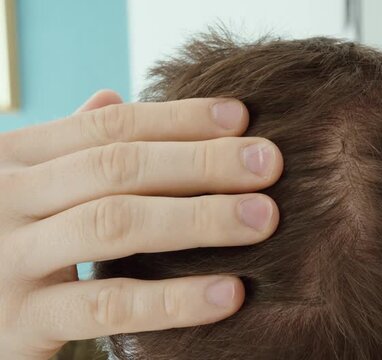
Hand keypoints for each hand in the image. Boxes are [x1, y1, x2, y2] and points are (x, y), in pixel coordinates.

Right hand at [0, 90, 282, 358]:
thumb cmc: (12, 241)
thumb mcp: (31, 187)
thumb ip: (70, 149)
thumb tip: (112, 95)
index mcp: (16, 158)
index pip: (110, 126)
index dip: (180, 119)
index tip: (243, 117)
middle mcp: (7, 198)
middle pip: (118, 168)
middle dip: (201, 162)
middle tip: (270, 164)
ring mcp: (9, 259)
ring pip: (114, 225)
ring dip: (198, 218)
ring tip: (263, 218)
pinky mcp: (20, 323)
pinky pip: (106, 306)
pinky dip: (172, 300)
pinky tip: (229, 293)